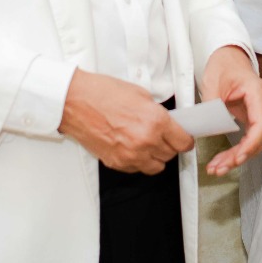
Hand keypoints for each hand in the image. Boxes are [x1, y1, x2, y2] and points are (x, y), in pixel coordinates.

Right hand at [58, 69, 193, 173]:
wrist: (75, 101)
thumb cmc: (102, 93)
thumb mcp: (140, 94)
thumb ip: (156, 112)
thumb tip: (167, 122)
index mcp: (155, 121)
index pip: (183, 142)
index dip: (186, 139)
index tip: (184, 138)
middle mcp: (145, 141)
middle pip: (170, 155)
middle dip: (169, 145)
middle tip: (163, 136)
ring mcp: (130, 155)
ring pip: (155, 167)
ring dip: (155, 156)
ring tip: (147, 143)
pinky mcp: (116, 162)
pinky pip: (136, 169)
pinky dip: (138, 161)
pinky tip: (132, 147)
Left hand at [199, 46, 261, 176]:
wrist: (230, 59)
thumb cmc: (224, 66)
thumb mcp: (212, 82)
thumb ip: (212, 106)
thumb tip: (209, 128)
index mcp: (257, 92)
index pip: (261, 123)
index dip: (251, 144)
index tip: (238, 157)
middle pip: (259, 137)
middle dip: (240, 156)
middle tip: (219, 168)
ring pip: (255, 142)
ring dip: (237, 157)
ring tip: (217, 168)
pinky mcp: (256, 119)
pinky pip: (250, 139)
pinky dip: (238, 152)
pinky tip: (224, 161)